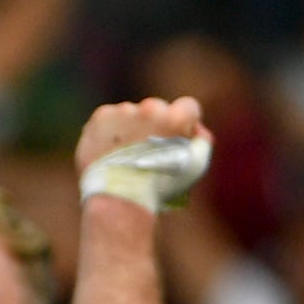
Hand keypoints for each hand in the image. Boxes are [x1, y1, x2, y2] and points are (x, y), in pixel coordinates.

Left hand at [75, 94, 206, 174]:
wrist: (120, 197)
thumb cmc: (161, 187)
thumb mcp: (194, 166)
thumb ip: (201, 141)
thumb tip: (196, 128)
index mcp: (177, 117)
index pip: (188, 106)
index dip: (183, 122)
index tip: (176, 136)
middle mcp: (151, 109)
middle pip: (157, 109)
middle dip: (154, 123)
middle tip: (146, 149)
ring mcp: (125, 111)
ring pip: (131, 113)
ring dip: (130, 126)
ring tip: (124, 154)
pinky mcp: (102, 117)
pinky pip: (108, 117)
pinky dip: (108, 130)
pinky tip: (108, 150)